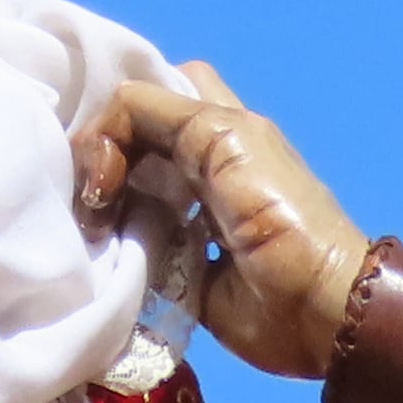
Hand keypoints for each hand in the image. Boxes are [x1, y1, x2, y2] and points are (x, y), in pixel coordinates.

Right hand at [71, 65, 371, 378]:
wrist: (313, 307)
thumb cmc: (276, 213)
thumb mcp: (222, 137)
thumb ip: (159, 114)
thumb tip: (98, 136)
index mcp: (214, 125)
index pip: (145, 95)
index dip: (111, 114)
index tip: (99, 156)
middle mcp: (194, 164)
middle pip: (128, 142)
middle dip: (99, 159)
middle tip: (90, 191)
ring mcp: (183, 217)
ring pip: (121, 191)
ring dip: (99, 204)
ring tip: (91, 224)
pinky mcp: (175, 266)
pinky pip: (127, 244)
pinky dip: (108, 244)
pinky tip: (99, 249)